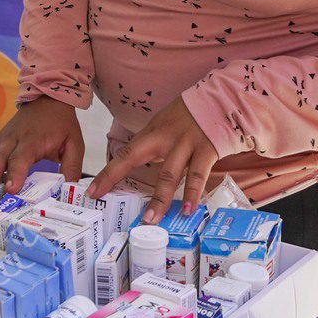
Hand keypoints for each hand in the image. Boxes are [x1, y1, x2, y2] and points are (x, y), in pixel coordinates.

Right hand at [0, 98, 83, 195]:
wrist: (47, 98)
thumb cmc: (60, 123)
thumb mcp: (74, 143)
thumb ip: (72, 167)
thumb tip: (70, 192)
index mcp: (33, 140)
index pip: (22, 158)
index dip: (16, 173)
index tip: (10, 189)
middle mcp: (13, 140)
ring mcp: (1, 140)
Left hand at [87, 97, 219, 224]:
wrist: (225, 98)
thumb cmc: (195, 116)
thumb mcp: (169, 125)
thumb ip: (158, 145)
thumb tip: (146, 166)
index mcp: (153, 132)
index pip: (125, 153)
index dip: (107, 173)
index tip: (92, 191)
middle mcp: (165, 136)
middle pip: (135, 157)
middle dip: (116, 178)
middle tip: (103, 200)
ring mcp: (186, 142)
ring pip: (169, 174)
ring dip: (160, 199)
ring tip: (151, 219)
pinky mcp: (207, 148)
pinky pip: (198, 174)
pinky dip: (193, 194)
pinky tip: (189, 210)